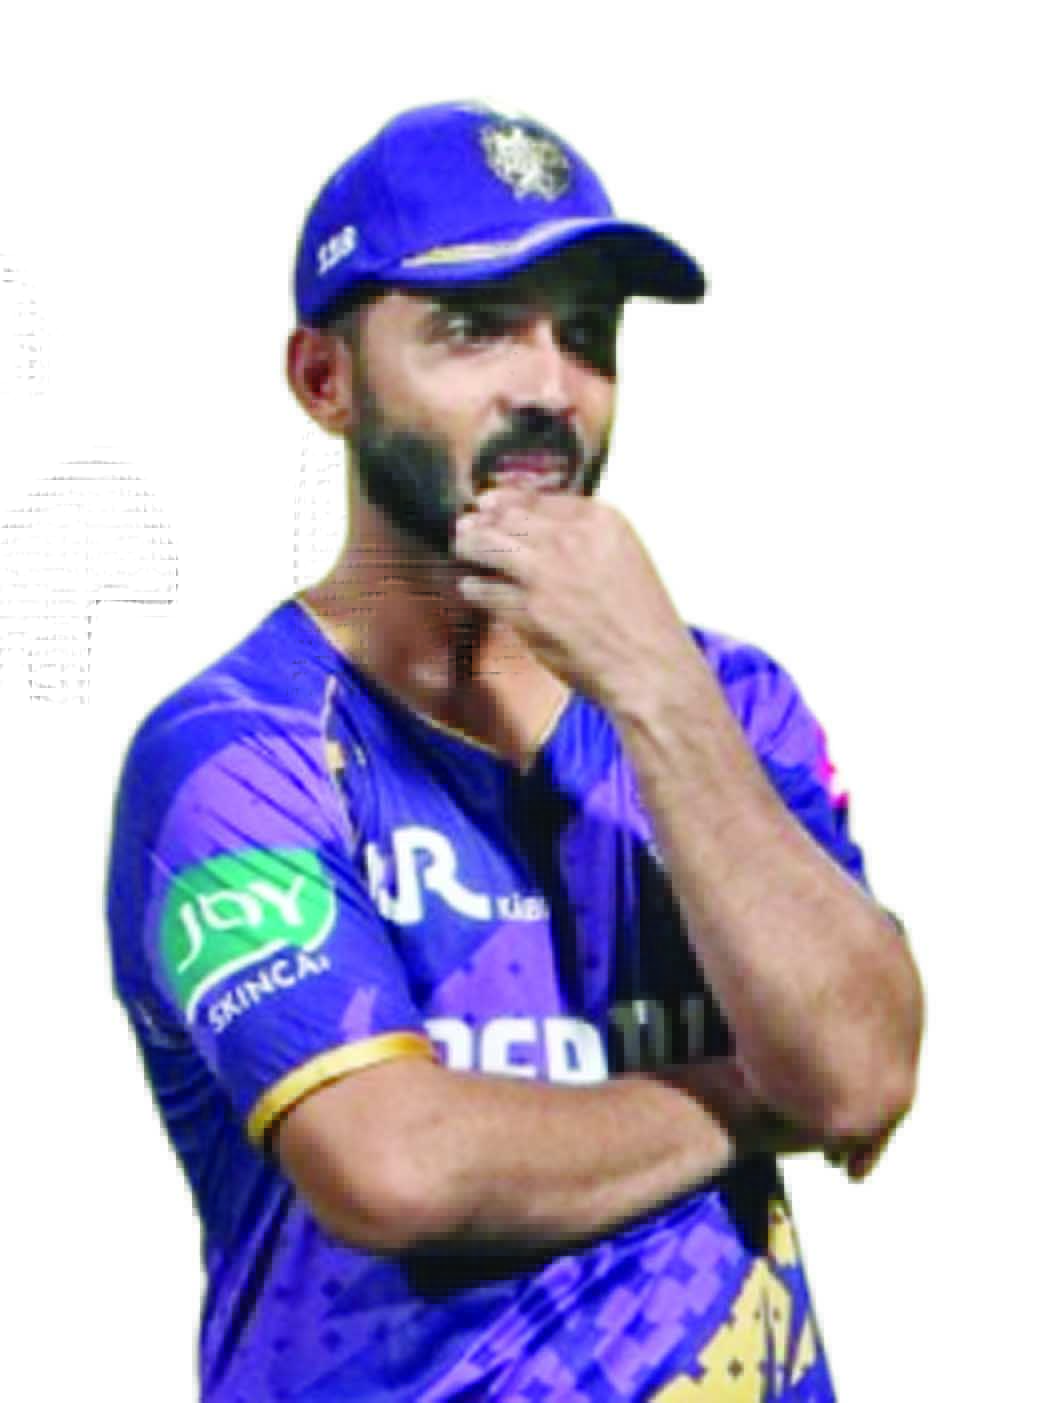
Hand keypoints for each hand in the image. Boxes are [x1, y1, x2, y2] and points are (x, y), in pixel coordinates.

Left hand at [453, 487, 691, 706]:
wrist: (649, 666)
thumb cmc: (641, 618)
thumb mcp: (624, 556)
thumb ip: (587, 535)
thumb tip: (539, 525)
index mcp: (600, 520)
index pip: (537, 496)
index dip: (508, 499)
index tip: (492, 502)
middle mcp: (569, 538)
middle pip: (506, 515)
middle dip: (483, 520)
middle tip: (468, 525)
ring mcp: (544, 573)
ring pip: (486, 544)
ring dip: (469, 544)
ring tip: (462, 546)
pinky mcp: (526, 610)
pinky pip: (483, 589)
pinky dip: (473, 587)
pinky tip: (471, 587)